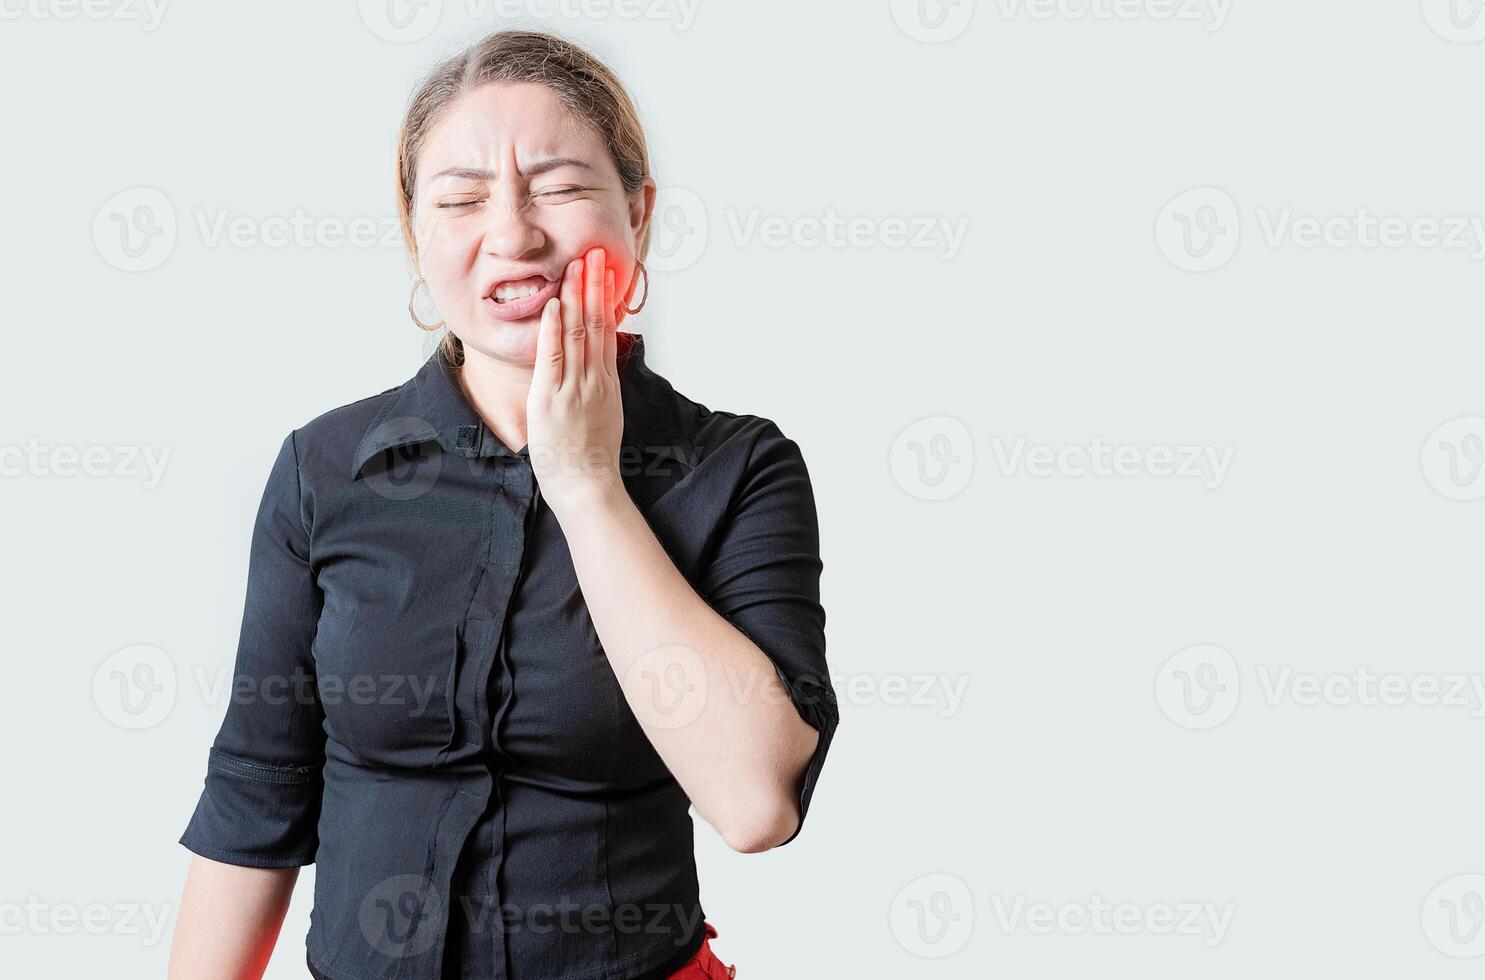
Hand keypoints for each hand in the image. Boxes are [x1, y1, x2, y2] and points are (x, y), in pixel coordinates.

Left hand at [528, 246, 625, 513]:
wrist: (588, 486)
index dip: (605, 297)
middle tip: (594, 253)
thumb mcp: (604, 416)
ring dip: (574, 297)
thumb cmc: (591, 459)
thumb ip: (600, 387)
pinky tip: (553, 305)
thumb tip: (599, 366)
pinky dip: (552, 329)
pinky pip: (553, 356)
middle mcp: (593, 379)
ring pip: (576, 333)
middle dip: (594, 285)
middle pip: (595, 323)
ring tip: (575, 266)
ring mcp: (574, 387)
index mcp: (606, 382)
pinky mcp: (552, 398)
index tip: (604, 271)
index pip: (606, 330)